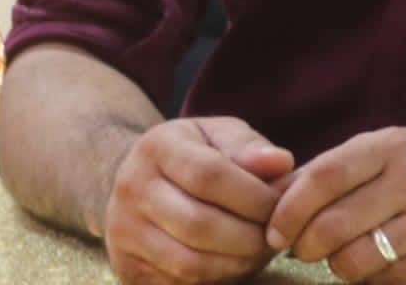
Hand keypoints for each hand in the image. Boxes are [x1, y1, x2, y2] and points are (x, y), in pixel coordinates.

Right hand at [103, 116, 293, 283]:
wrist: (134, 178)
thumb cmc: (192, 152)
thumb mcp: (219, 135)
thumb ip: (250, 147)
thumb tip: (282, 163)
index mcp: (158, 146)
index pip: (209, 175)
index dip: (253, 196)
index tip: (282, 205)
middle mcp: (132, 188)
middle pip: (198, 224)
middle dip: (248, 237)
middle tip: (277, 237)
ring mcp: (123, 232)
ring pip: (188, 263)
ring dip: (235, 265)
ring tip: (261, 253)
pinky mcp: (124, 268)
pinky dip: (215, 280)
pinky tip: (235, 264)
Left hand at [265, 127, 405, 282]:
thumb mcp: (386, 152)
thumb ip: (334, 170)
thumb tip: (271, 193)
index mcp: (391, 145)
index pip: (324, 176)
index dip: (289, 209)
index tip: (273, 231)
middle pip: (333, 225)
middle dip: (306, 246)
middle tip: (303, 250)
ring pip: (356, 261)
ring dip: (339, 267)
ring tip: (345, 256)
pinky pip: (389, 281)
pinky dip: (374, 280)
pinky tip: (381, 265)